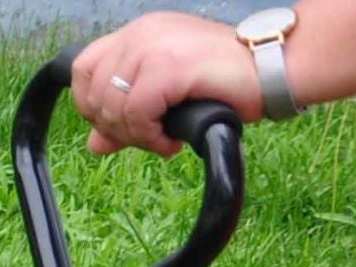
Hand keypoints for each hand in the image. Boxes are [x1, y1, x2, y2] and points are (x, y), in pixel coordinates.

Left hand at [72, 12, 265, 155]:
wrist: (271, 70)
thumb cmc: (223, 83)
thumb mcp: (165, 100)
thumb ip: (126, 118)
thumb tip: (95, 144)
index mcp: (139, 33)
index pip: (84, 69)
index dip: (91, 105)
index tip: (121, 123)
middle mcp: (142, 33)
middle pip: (94, 95)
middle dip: (116, 128)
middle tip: (149, 135)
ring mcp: (153, 46)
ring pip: (112, 109)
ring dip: (136, 136)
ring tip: (164, 138)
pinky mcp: (167, 65)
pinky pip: (136, 115)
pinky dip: (150, 137)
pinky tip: (171, 140)